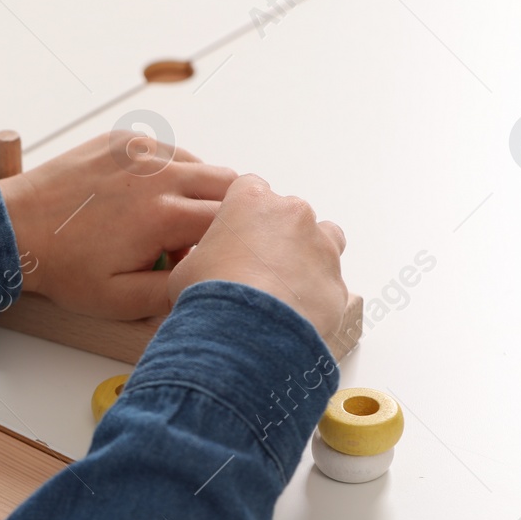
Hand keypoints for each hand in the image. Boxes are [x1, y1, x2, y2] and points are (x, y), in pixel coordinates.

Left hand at [0, 131, 236, 319]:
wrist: (15, 229)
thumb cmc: (63, 268)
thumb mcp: (119, 300)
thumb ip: (174, 293)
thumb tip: (212, 283)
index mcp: (163, 216)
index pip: (233, 221)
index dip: (233, 242)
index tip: (219, 257)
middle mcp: (159, 174)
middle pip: (231, 184)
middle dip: (228, 213)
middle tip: (203, 240)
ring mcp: (142, 151)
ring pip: (203, 165)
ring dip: (201, 193)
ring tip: (168, 223)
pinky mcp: (125, 139)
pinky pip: (171, 152)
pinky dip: (173, 175)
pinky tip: (146, 201)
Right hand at [166, 173, 358, 355]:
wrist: (243, 331)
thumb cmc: (209, 295)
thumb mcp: (185, 270)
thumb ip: (202, 258)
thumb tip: (202, 271)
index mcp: (251, 201)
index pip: (250, 188)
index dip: (242, 213)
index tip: (236, 234)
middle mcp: (292, 214)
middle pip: (289, 214)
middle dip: (277, 236)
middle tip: (255, 269)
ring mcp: (321, 246)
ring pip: (324, 240)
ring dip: (308, 256)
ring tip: (284, 287)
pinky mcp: (336, 282)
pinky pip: (328, 284)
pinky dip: (315, 296)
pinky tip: (293, 315)